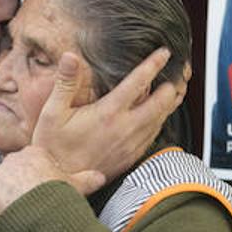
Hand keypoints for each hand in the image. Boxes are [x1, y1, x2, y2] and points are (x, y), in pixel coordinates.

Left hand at [0, 145, 104, 215]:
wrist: (41, 215)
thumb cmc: (59, 197)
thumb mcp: (78, 185)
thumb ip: (88, 178)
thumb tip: (101, 177)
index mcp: (33, 153)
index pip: (32, 160)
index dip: (38, 175)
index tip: (42, 187)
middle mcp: (13, 159)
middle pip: (15, 170)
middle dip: (21, 182)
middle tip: (31, 200)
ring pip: (2, 183)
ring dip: (8, 194)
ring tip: (21, 209)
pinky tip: (11, 213)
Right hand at [31, 49, 185, 182]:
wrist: (57, 178)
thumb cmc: (52, 145)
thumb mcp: (52, 111)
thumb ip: (65, 83)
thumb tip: (71, 56)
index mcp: (107, 113)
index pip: (138, 83)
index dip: (153, 65)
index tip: (164, 53)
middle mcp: (124, 128)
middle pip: (161, 103)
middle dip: (172, 85)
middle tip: (179, 71)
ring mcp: (130, 145)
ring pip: (161, 120)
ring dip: (170, 103)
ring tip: (176, 89)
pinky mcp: (130, 157)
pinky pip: (153, 136)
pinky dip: (161, 122)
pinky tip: (160, 116)